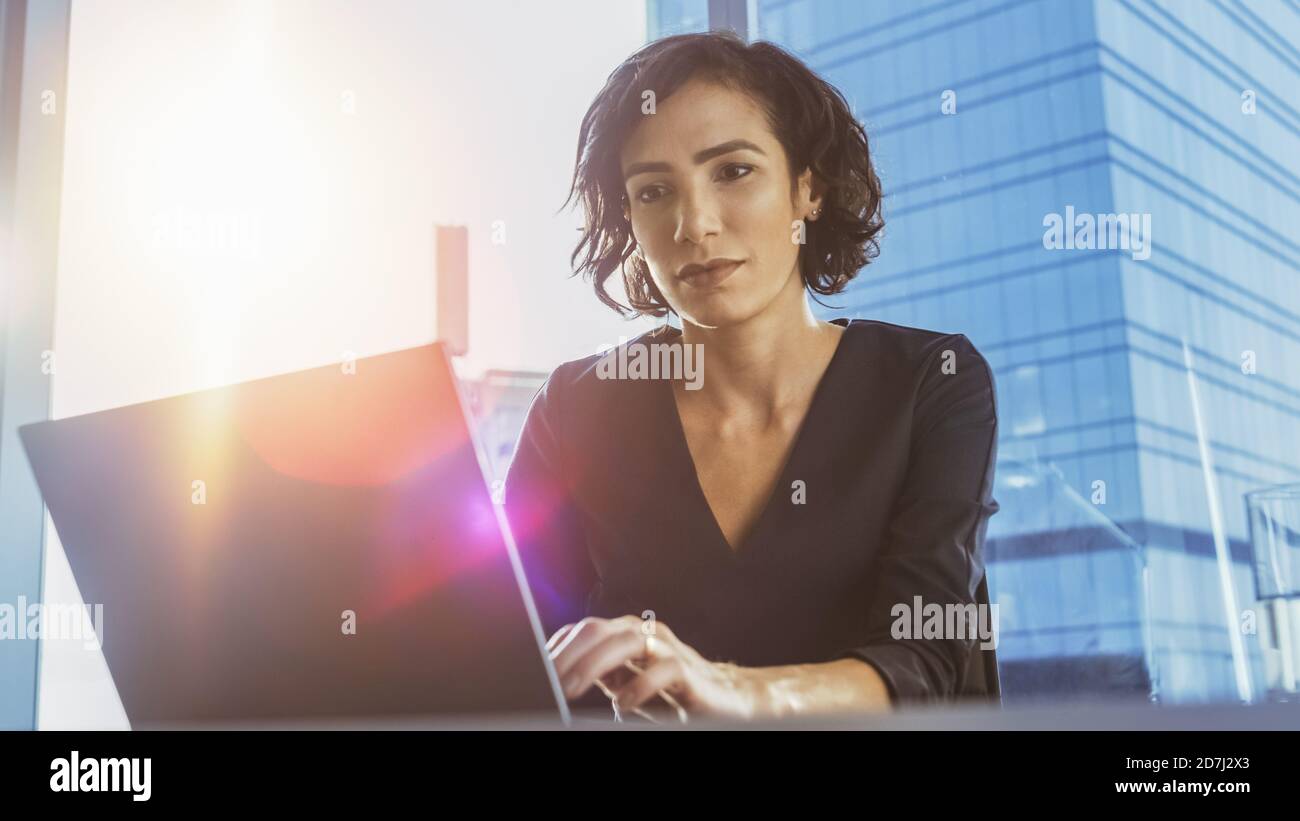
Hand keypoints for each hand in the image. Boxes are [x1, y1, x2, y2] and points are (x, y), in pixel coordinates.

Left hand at [546, 615, 763, 722]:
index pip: (580, 631)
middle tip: (547, 682)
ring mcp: (666, 647)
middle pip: (597, 629)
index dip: (555, 648)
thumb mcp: (623, 684)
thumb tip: (554, 684)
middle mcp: (641, 633)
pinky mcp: (688, 669)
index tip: (533, 671)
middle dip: (568, 654)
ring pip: (626, 641)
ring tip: (572, 689)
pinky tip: (622, 704)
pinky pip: (663, 669)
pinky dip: (639, 686)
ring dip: (594, 664)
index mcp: (621, 635)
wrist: (725, 700)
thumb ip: (596, 677)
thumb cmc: (668, 693)